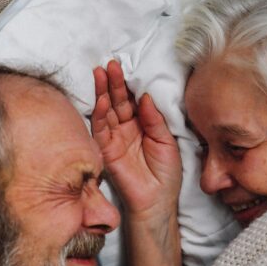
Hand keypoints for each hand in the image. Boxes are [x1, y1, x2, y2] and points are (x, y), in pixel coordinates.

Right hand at [92, 59, 181, 219]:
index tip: (124, 67)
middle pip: (117, 100)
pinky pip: (100, 129)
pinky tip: (101, 100)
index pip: (132, 99)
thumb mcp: (167, 141)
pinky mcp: (106, 150)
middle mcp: (126, 128)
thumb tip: (145, 95)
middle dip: (113, 82)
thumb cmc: (166, 173)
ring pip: (106, 110)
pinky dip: (99, 113)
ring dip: (102, 92)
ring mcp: (114, 138)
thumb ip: (155, 119)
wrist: (158, 201)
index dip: (128, 84)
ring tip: (101, 73)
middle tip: (110, 64)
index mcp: (142, 123)